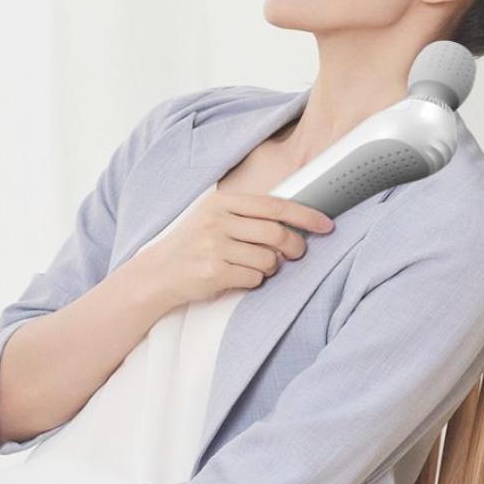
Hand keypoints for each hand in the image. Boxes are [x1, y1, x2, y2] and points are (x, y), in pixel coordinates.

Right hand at [144, 190, 334, 306]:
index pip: (275, 206)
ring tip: (254, 267)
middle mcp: (218, 221)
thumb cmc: (192, 245)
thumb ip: (247, 214)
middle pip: (277, 233)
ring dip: (270, 268)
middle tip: (298, 254)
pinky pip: (254, 278)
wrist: (158, 273)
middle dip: (295, 247)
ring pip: (268, 259)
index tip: (325, 224)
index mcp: (222, 202)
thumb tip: (293, 221)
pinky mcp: (214, 272)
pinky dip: (253, 281)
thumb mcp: (213, 217)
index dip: (305, 216)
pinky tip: (237, 277)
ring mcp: (215, 247)